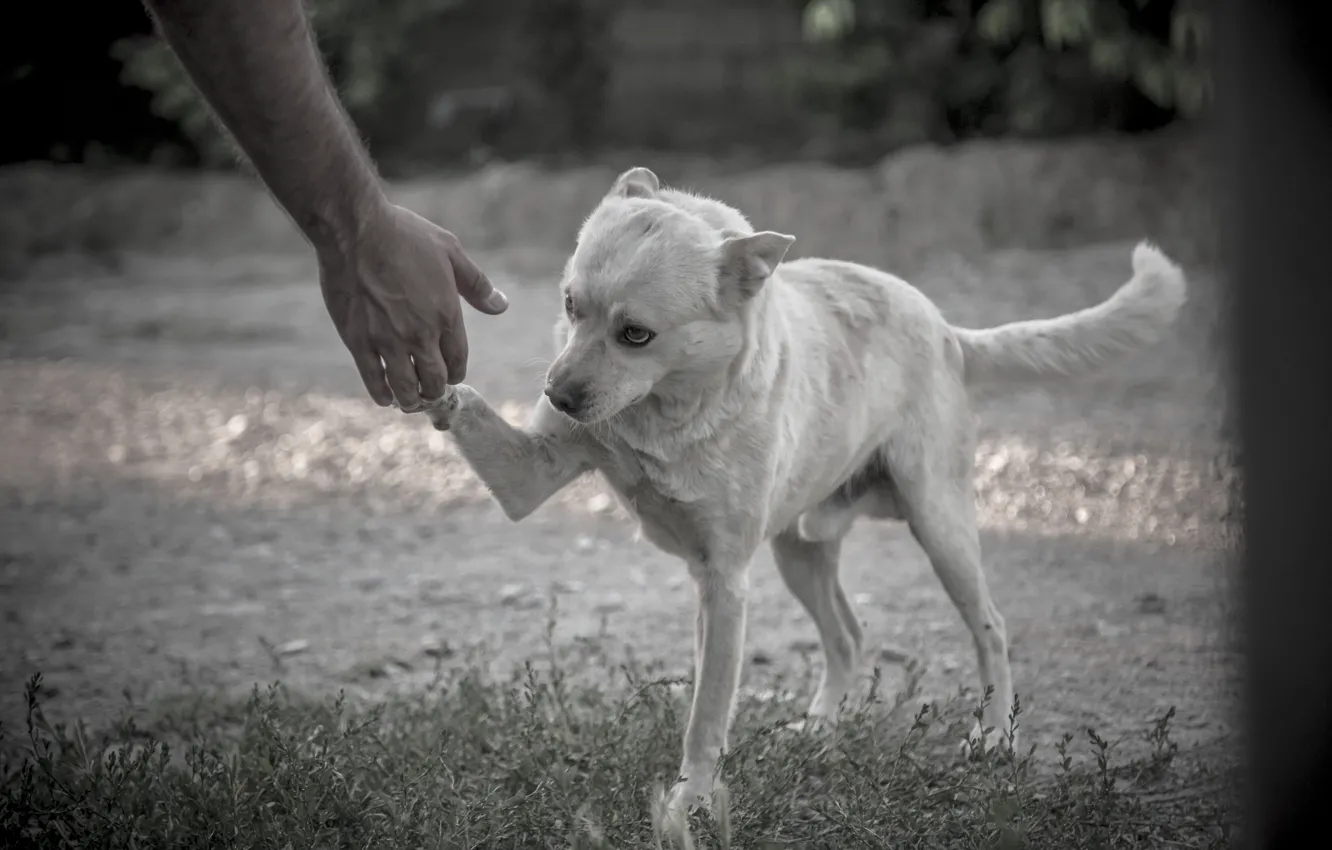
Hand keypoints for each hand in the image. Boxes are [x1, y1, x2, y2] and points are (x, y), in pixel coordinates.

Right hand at [317, 203, 507, 410]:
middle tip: (430, 393)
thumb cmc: (405, 236)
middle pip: (434, 381)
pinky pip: (373, 379)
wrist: (355, 230)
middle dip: (435, 391)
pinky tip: (386, 397)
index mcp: (446, 316)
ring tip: (411, 402)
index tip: (449, 374)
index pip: (457, 360)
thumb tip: (501, 305)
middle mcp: (420, 335)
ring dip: (411, 400)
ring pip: (405, 387)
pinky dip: (381, 394)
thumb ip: (477, 285)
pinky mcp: (358, 341)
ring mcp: (388, 341)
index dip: (454, 372)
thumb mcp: (451, 252)